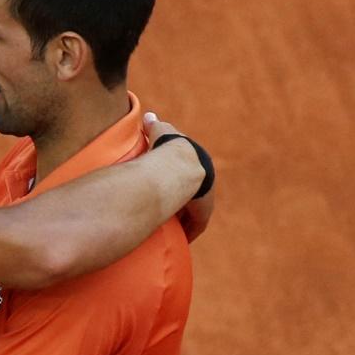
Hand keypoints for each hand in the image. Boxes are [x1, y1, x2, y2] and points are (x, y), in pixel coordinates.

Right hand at [142, 111, 214, 241]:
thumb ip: (154, 126)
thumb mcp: (160, 132)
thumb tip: (148, 117)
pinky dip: (187, 231)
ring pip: (194, 212)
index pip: (188, 175)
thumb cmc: (166, 147)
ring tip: (168, 227)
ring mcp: (206, 198)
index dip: (176, 182)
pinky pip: (195, 225)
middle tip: (166, 211)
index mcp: (197, 163)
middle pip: (192, 195)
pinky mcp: (203, 214)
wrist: (179, 164)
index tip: (165, 190)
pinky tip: (179, 238)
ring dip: (184, 219)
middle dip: (181, 202)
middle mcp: (205, 181)